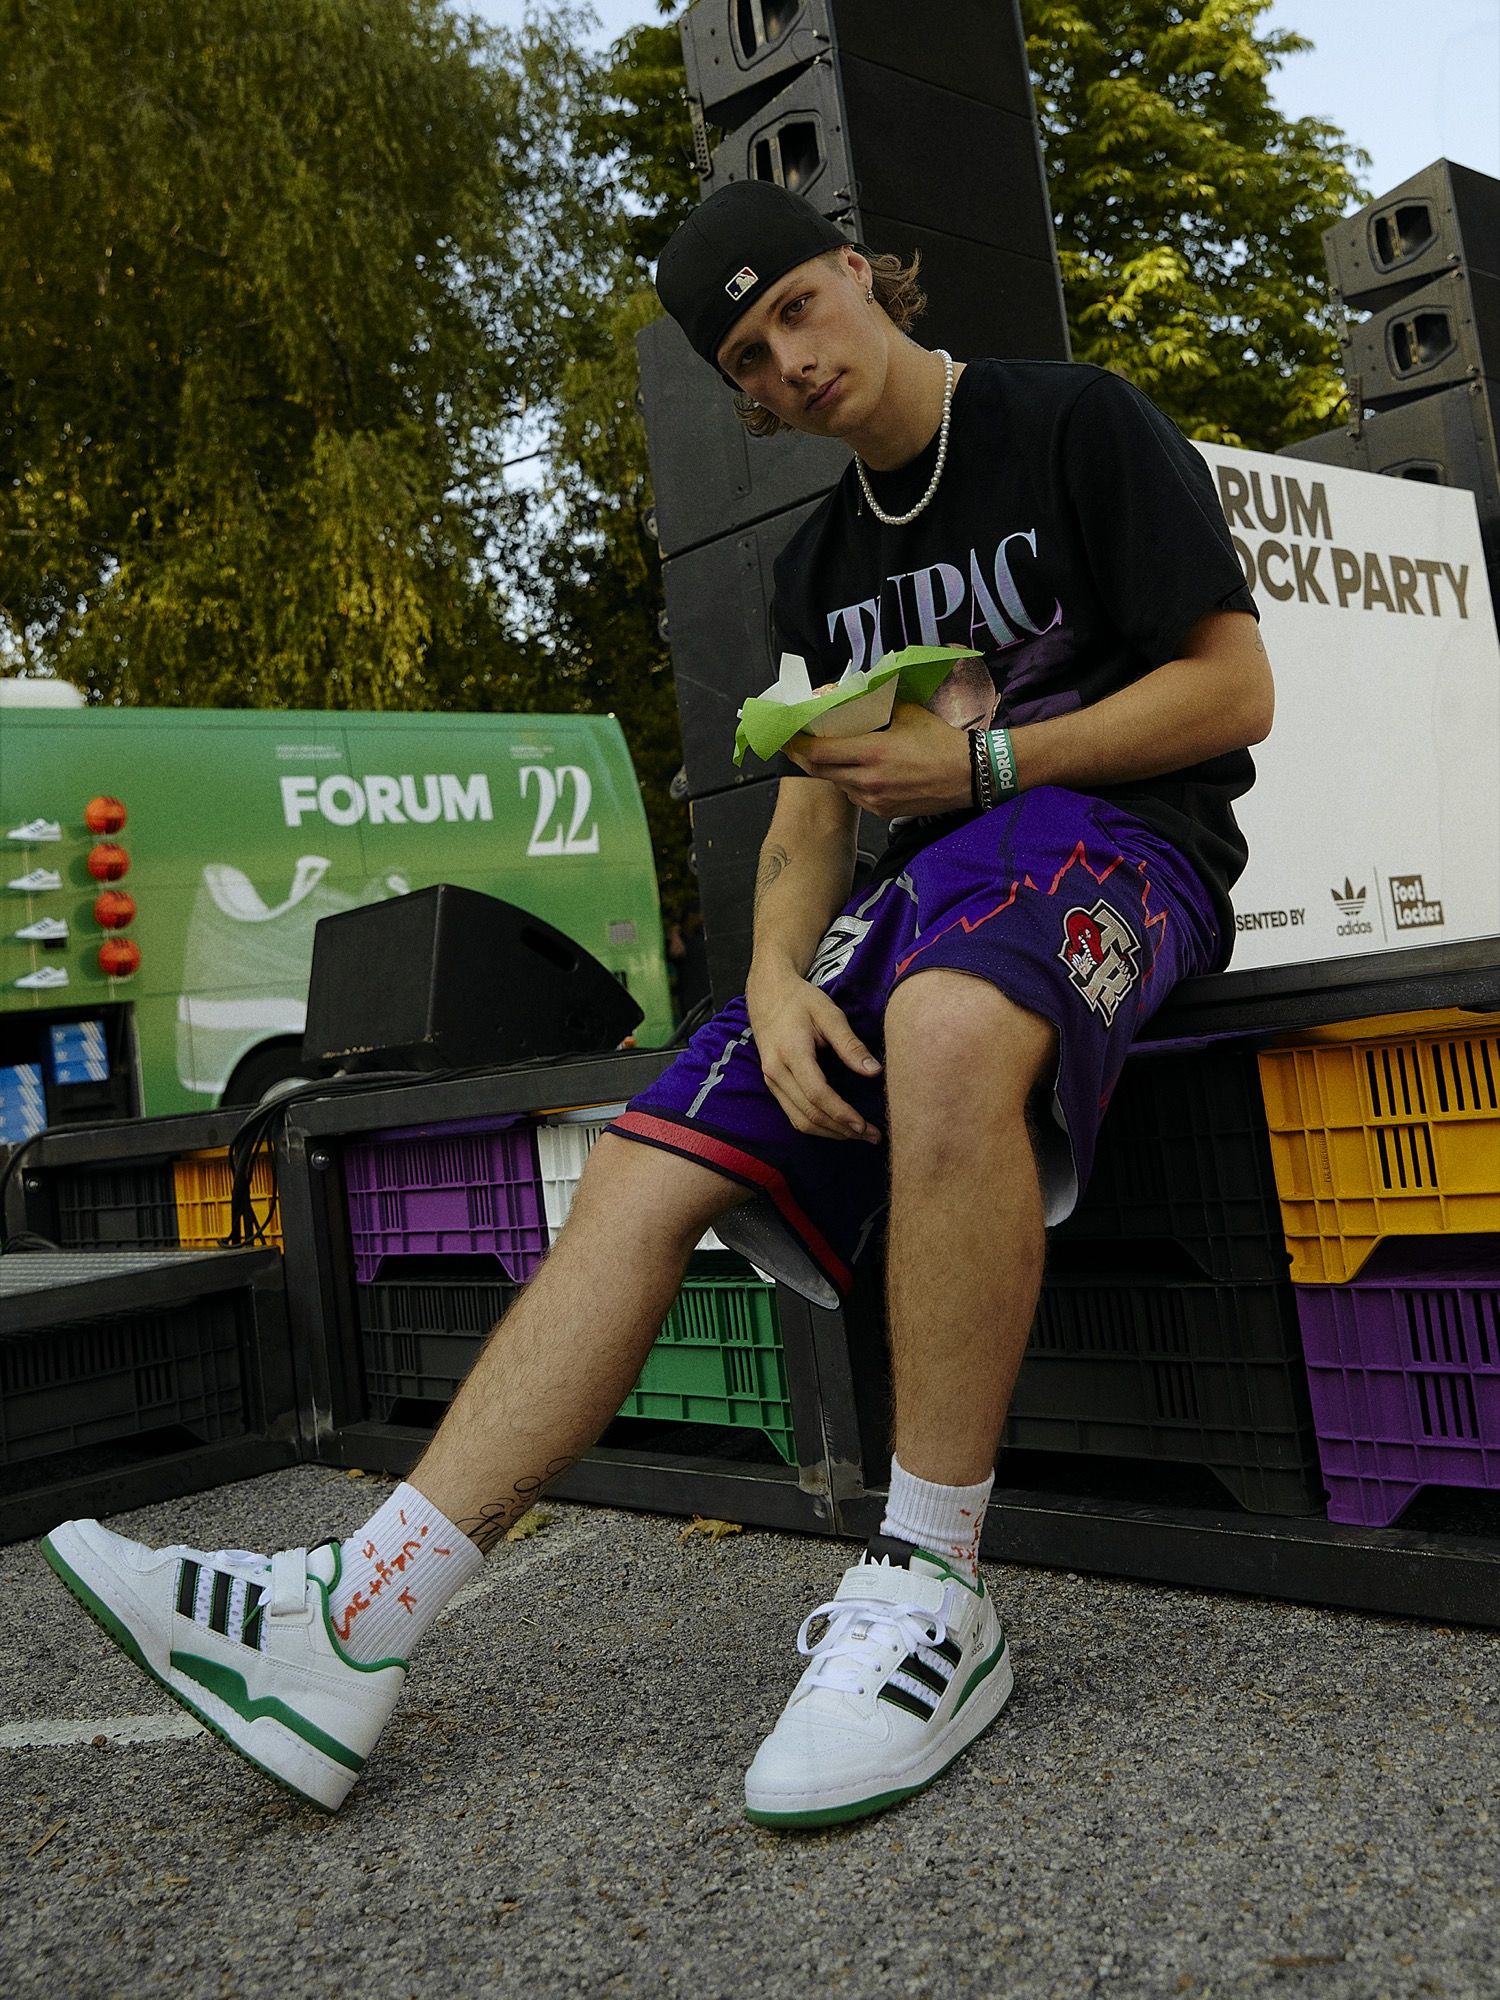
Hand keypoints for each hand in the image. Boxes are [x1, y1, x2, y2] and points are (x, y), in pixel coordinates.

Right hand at [745, 968, 882, 1142]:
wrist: (766, 993)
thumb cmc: (800, 1000)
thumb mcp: (829, 1014)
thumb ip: (850, 1044)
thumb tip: (874, 1071)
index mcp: (791, 1053)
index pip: (817, 1094)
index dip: (841, 1114)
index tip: (865, 1125)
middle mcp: (776, 1072)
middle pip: (809, 1114)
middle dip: (842, 1130)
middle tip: (871, 1136)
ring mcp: (771, 1081)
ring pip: (799, 1120)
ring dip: (830, 1133)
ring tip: (859, 1135)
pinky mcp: (772, 1085)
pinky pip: (793, 1114)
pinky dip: (817, 1125)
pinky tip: (838, 1126)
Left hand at [785, 701, 971, 817]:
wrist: (969, 776)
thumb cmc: (940, 742)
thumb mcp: (908, 714)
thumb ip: (879, 706)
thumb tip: (859, 694)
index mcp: (872, 753)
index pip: (820, 752)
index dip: (798, 745)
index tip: (787, 735)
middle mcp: (868, 780)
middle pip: (820, 771)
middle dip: (804, 758)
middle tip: (796, 745)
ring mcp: (874, 800)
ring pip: (838, 785)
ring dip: (829, 770)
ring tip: (829, 755)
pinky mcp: (883, 812)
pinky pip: (856, 796)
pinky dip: (849, 782)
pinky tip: (855, 771)